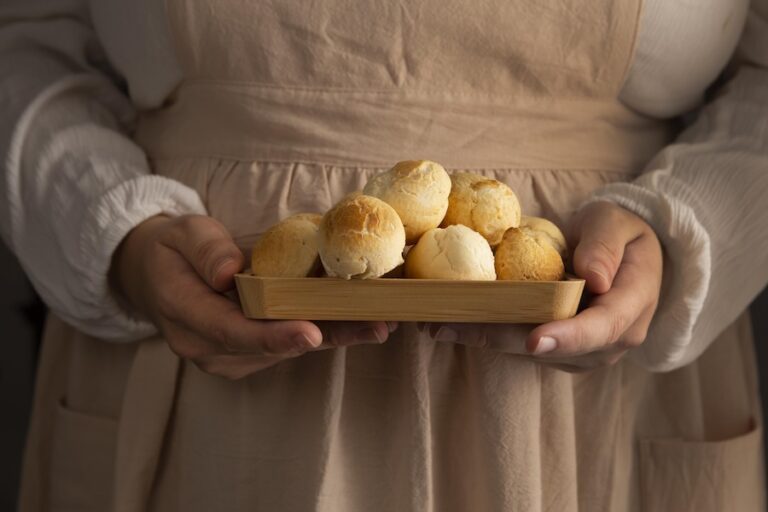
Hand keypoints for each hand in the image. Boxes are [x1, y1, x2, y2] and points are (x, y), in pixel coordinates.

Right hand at [110, 214, 396, 378]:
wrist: (154, 275)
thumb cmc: (172, 249)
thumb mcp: (182, 233)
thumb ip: (206, 250)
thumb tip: (231, 272)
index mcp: (186, 315)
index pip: (233, 331)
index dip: (274, 336)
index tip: (311, 334)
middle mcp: (208, 347)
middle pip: (271, 347)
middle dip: (325, 337)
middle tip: (374, 325)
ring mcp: (228, 356)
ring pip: (286, 350)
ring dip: (333, 337)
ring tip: (379, 323)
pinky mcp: (247, 354)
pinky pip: (287, 345)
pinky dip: (324, 334)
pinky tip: (360, 323)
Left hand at [425, 201, 662, 371]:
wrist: (623, 253)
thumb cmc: (620, 232)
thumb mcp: (616, 223)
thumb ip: (605, 246)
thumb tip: (592, 278)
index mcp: (631, 307)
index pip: (601, 328)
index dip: (566, 337)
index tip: (533, 341)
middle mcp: (609, 341)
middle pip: (555, 348)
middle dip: (502, 340)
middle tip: (451, 328)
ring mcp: (583, 350)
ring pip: (532, 352)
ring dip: (486, 339)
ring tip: (440, 324)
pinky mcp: (559, 351)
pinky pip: (523, 345)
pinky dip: (490, 333)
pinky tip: (454, 322)